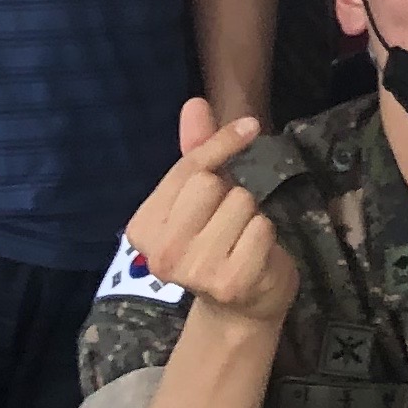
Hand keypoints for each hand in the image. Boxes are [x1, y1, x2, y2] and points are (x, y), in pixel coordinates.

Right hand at [124, 99, 296, 322]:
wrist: (242, 304)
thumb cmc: (221, 240)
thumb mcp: (205, 195)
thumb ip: (197, 151)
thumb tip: (194, 103)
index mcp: (142, 228)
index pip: (187, 168)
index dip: (221, 143)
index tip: (249, 127)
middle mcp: (160, 253)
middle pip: (210, 184)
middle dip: (231, 192)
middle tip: (228, 221)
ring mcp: (193, 271)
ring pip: (240, 202)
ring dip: (251, 215)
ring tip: (240, 239)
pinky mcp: (230, 282)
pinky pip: (261, 227)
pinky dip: (266, 235)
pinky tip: (253, 256)